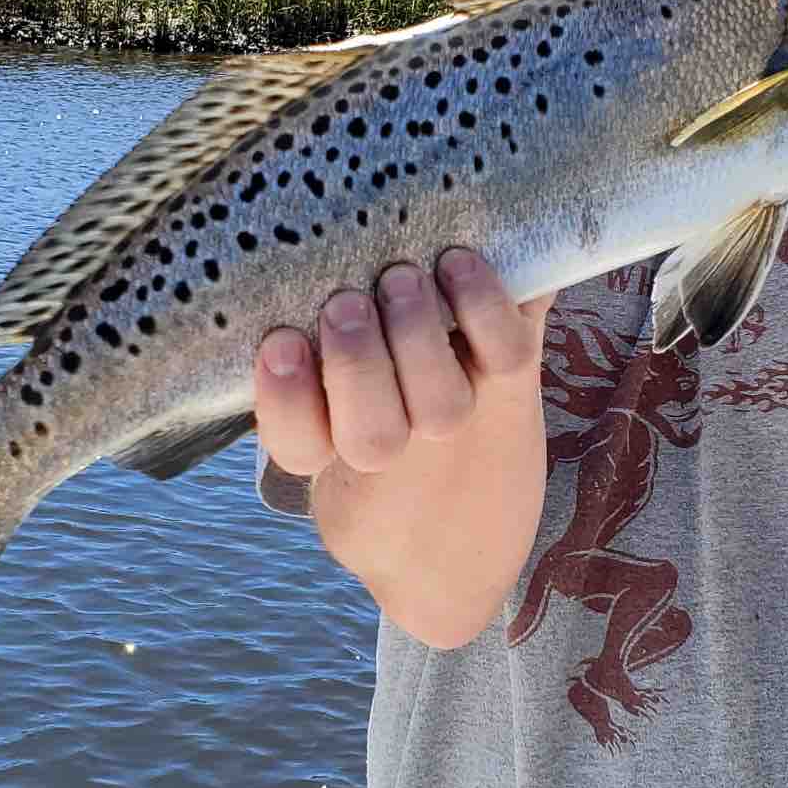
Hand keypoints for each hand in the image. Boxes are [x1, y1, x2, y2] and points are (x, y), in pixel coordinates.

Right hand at [254, 249, 554, 482]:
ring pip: (440, 403)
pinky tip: (459, 264)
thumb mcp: (323, 431)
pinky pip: (507, 354)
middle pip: (372, 434)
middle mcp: (394, 446)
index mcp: (331, 452)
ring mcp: (455, 419)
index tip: (280, 344)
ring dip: (417, 336)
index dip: (287, 400)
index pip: (299, 444)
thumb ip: (296, 373)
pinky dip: (486, 304)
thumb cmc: (378, 438)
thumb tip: (274, 300)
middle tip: (346, 304)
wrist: (470, 523)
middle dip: (358, 364)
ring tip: (403, 279)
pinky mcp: (512, 383)